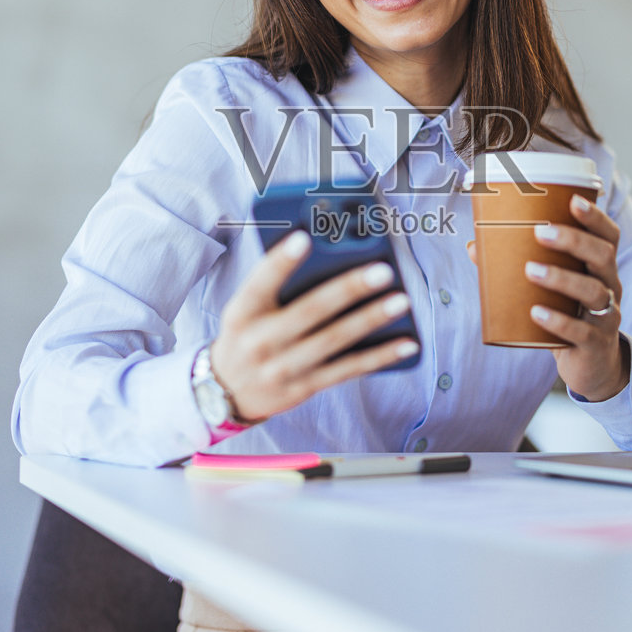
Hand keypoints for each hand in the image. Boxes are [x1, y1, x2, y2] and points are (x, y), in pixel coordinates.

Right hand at [210, 230, 420, 421]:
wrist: (225, 392)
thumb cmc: (246, 334)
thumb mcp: (246, 309)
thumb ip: (274, 286)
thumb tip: (325, 254)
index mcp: (242, 313)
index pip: (259, 283)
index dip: (280, 262)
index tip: (304, 239)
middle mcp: (260, 341)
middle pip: (309, 311)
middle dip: (348, 289)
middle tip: (382, 271)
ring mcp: (282, 368)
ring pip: (334, 341)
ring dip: (370, 319)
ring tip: (401, 301)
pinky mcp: (304, 387)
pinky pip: (347, 369)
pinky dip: (379, 357)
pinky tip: (406, 344)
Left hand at [470, 195, 627, 401]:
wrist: (592, 365)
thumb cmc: (569, 314)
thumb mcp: (553, 290)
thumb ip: (518, 267)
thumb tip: (474, 246)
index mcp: (601, 268)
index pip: (609, 236)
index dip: (595, 217)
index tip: (573, 200)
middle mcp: (610, 287)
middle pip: (604, 257)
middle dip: (574, 241)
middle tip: (540, 233)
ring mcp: (606, 317)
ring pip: (594, 292)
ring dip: (562, 278)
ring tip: (531, 270)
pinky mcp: (595, 344)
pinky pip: (581, 332)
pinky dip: (559, 321)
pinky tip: (536, 313)